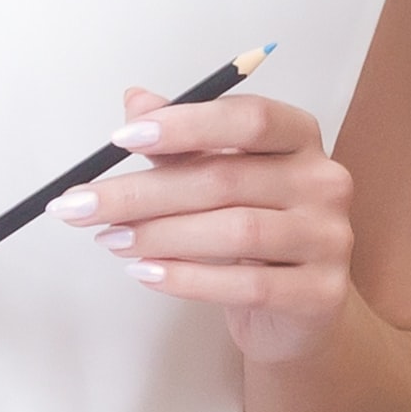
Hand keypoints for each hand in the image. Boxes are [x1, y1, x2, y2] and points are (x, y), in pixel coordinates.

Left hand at [59, 86, 355, 364]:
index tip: (120, 139)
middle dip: (143, 192)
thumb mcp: (218, 181)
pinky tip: (146, 272)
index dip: (185, 124)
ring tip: (110, 240)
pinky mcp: (321, 292)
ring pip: (236, 231)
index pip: (249, 118)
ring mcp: (328, 238)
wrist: (299, 312)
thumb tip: (136, 100)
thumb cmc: (255, 238)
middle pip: (227, 178)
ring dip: (161, 235)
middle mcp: (324, 181)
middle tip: (82, 205)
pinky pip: (246, 284)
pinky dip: (188, 278)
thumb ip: (182, 145)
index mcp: (300, 140)